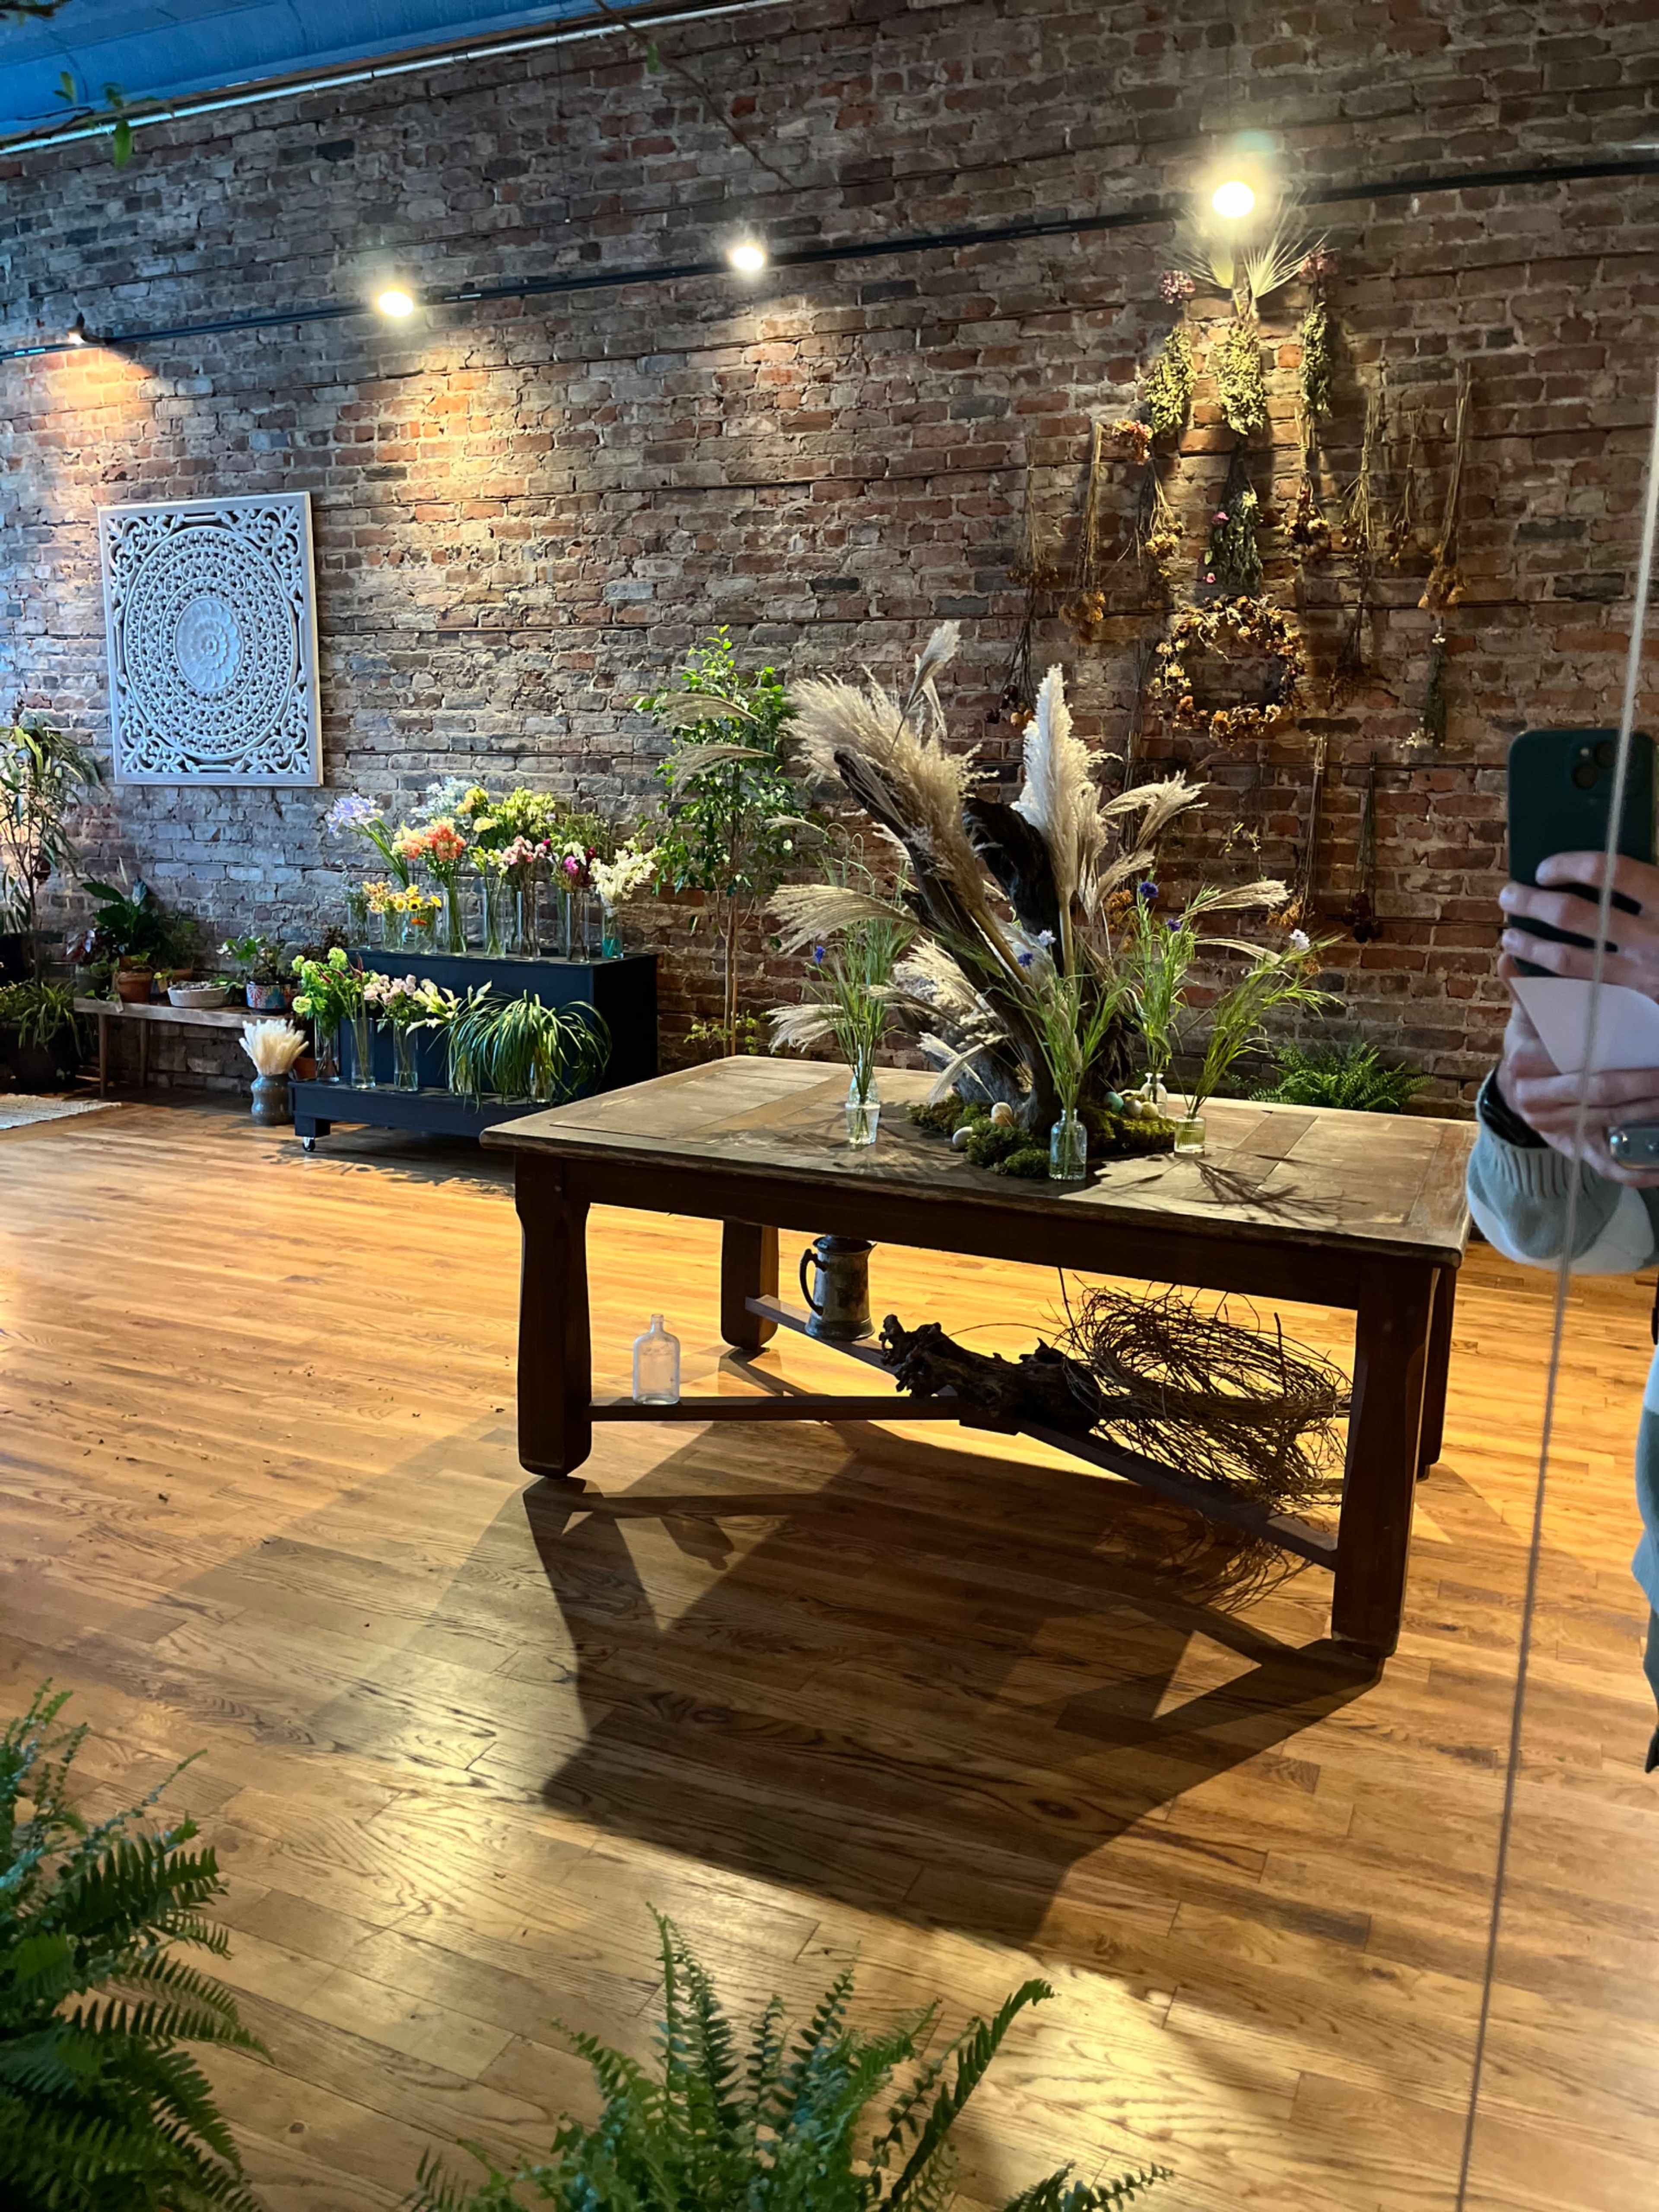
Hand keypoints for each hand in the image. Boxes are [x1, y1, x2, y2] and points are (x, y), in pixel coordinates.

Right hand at [1497, 954, 1658, 1185]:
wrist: (1519, 1093)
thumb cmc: (1535, 1046)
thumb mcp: (1527, 1019)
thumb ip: (1525, 991)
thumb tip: (1507, 954)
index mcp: (1526, 1063)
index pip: (1579, 1058)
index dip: (1622, 1054)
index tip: (1655, 1042)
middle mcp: (1536, 1100)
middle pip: (1601, 1092)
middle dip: (1648, 1083)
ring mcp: (1556, 1129)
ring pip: (1612, 1122)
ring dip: (1652, 1115)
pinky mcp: (1572, 1152)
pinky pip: (1606, 1164)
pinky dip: (1637, 1170)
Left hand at [1499, 850, 1658, 989]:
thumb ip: (1646, 885)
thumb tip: (1594, 869)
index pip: (1612, 871)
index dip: (1571, 865)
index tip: (1545, 867)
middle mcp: (1654, 939)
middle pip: (1576, 915)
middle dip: (1533, 903)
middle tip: (1509, 896)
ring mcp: (1642, 977)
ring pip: (1568, 960)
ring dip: (1530, 945)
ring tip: (1510, 933)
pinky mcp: (1634, 1007)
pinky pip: (1578, 994)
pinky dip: (1545, 985)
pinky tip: (1527, 976)